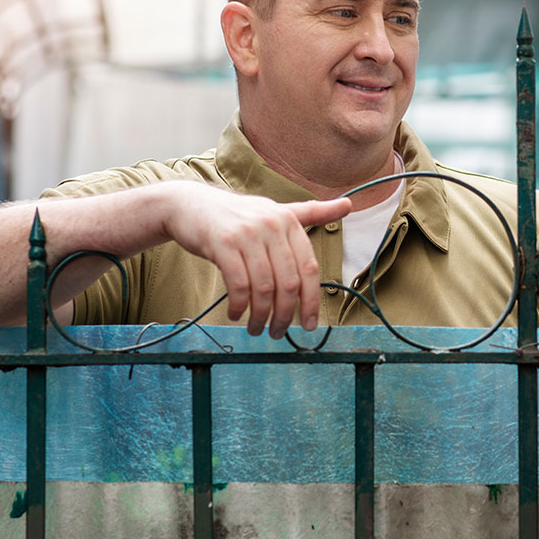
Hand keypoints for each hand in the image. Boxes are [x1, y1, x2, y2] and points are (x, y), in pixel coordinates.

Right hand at [159, 182, 352, 337]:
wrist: (189, 205)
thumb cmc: (237, 216)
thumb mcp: (275, 211)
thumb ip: (311, 213)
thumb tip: (349, 205)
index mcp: (289, 221)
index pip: (309, 268)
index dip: (311, 301)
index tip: (309, 325)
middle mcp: (272, 225)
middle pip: (288, 283)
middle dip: (285, 315)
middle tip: (278, 333)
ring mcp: (246, 233)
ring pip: (263, 287)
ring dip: (261, 316)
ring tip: (256, 328)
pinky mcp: (222, 243)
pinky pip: (238, 284)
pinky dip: (238, 305)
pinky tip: (236, 314)